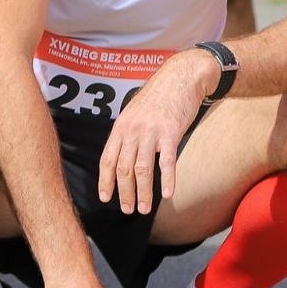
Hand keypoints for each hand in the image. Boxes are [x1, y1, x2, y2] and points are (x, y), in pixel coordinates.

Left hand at [97, 51, 216, 214]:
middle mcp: (132, 131)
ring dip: (143, 193)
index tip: (106, 198)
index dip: (105, 181)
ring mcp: (151, 132)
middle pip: (123, 169)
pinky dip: (167, 180)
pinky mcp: (171, 132)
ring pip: (142, 169)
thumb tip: (122, 156)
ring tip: (144, 209)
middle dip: (124, 193)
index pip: (107, 160)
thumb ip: (127, 133)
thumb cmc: (158, 97)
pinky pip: (167, 161)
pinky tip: (167, 194)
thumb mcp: (134, 113)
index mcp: (120, 127)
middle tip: (127, 210)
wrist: (181, 77)